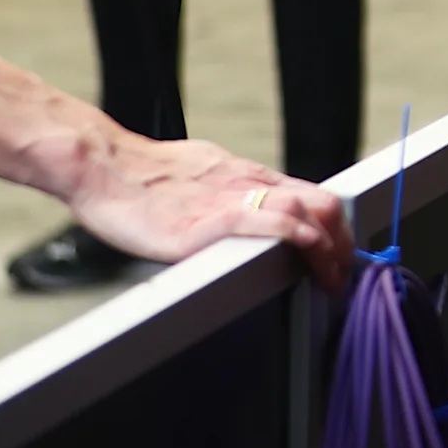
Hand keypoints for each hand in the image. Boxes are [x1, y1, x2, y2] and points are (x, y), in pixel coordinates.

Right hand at [67, 131, 353, 295]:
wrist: (104, 167)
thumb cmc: (143, 176)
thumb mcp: (203, 178)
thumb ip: (230, 196)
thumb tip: (249, 215)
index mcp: (247, 177)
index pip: (314, 197)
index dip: (337, 229)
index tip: (341, 257)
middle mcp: (248, 184)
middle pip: (324, 204)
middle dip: (343, 244)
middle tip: (341, 276)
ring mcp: (233, 200)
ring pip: (308, 211)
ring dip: (330, 250)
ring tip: (329, 281)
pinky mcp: (210, 221)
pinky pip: (272, 222)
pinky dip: (301, 238)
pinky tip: (307, 260)